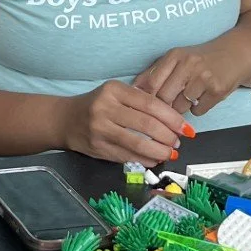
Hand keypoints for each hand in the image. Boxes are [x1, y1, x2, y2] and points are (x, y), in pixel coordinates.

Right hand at [62, 80, 188, 164]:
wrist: (64, 119)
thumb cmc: (96, 105)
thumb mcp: (115, 94)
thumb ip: (140, 102)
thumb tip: (172, 120)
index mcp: (114, 90)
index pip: (150, 103)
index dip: (172, 117)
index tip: (185, 128)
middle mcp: (105, 108)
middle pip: (146, 124)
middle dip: (168, 136)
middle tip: (178, 142)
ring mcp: (100, 129)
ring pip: (137, 143)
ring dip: (159, 151)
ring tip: (170, 152)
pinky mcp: (98, 148)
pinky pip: (127, 156)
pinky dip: (145, 159)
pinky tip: (154, 159)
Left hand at [134, 42, 241, 116]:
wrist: (236, 53)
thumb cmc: (201, 59)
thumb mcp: (177, 58)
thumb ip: (155, 72)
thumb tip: (133, 90)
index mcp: (174, 55)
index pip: (150, 83)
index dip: (145, 98)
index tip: (144, 105)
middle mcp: (188, 65)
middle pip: (163, 98)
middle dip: (163, 106)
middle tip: (167, 107)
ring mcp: (204, 78)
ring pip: (180, 107)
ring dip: (181, 108)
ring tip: (189, 96)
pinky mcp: (217, 91)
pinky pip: (197, 112)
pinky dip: (198, 109)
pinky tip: (203, 97)